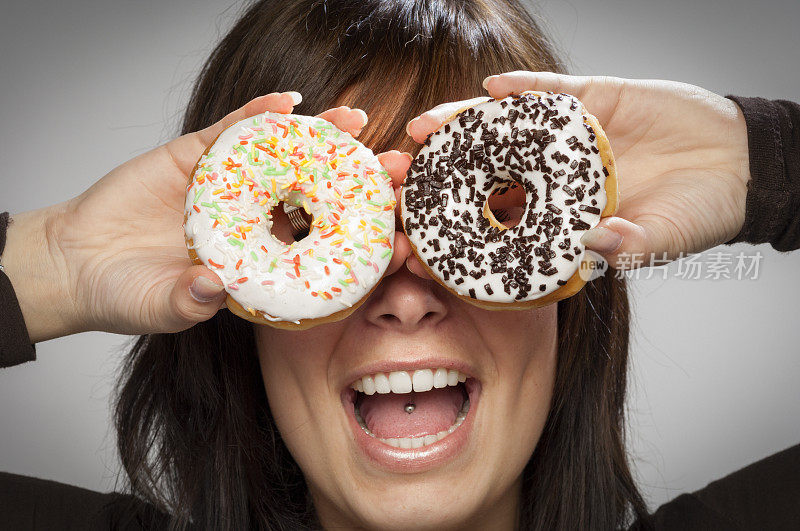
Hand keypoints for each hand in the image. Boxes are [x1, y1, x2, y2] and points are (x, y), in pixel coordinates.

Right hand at [4, 93, 410, 341]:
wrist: (75, 262)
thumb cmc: (126, 293)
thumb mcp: (163, 307)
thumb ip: (188, 302)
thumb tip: (211, 287)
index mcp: (258, 257)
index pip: (317, 245)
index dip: (356, 236)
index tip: (397, 230)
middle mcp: (251, 218)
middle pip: (312, 193)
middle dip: (352, 180)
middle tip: (395, 167)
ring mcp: (226, 184)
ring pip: (280, 156)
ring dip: (316, 138)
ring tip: (353, 120)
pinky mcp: (194, 157)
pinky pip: (230, 130)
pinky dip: (256, 115)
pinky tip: (286, 104)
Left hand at [407, 72, 749, 268]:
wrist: (739, 164)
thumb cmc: (696, 213)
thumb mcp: (662, 240)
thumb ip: (628, 247)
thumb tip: (593, 247)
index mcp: (560, 217)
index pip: (498, 225)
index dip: (458, 232)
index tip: (418, 240)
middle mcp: (553, 178)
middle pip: (485, 173)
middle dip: (442, 175)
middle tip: (401, 175)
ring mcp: (568, 140)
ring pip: (504, 131)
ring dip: (464, 125)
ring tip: (425, 127)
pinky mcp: (593, 102)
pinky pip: (551, 92)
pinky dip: (525, 88)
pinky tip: (493, 86)